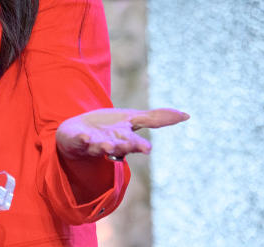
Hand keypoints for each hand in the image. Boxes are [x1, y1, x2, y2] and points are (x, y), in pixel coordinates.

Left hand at [56, 107, 188, 161]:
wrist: (77, 131)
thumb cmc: (108, 127)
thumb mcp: (133, 119)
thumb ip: (157, 119)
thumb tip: (187, 115)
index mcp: (124, 139)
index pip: (134, 143)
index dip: (140, 146)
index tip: (148, 149)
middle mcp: (110, 143)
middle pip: (119, 147)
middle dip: (125, 147)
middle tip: (131, 147)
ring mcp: (92, 143)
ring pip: (99, 147)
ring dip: (103, 147)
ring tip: (107, 146)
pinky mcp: (76, 139)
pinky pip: (78, 141)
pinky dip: (82, 139)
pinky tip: (84, 136)